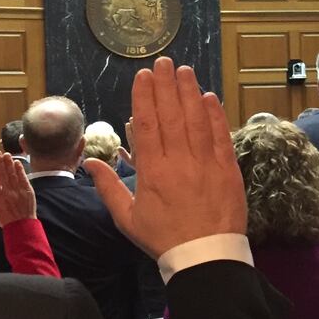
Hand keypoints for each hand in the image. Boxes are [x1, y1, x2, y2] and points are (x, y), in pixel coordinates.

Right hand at [0, 151, 36, 227]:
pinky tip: (17, 162)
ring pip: (12, 174)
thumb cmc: (4, 219)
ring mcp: (17, 191)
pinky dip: (20, 170)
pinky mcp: (27, 191)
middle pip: (2, 174)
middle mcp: (6, 192)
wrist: (21, 226)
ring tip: (6, 154)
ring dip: (9, 163)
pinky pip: (23, 178)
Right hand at [87, 57, 246, 257]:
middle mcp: (179, 162)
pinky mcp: (228, 168)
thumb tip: (90, 163)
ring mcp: (206, 163)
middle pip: (171, 115)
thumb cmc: (163, 238)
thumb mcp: (128, 219)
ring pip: (196, 119)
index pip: (147, 125)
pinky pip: (221, 135)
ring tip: (184, 70)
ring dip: (189, 92)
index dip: (144, 97)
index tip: (142, 76)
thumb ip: (109, 187)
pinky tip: (209, 96)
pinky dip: (215, 114)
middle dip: (166, 85)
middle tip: (163, 62)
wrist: (205, 256)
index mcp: (153, 172)